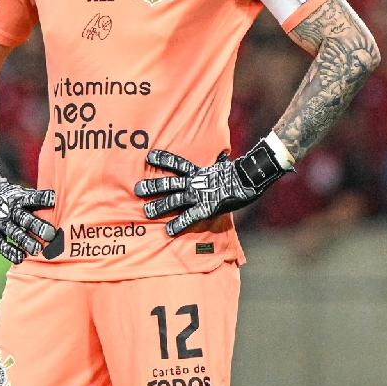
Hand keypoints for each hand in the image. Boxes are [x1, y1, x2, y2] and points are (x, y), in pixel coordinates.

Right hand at [0, 155, 57, 263]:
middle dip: (37, 226)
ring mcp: (1, 222)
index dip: (42, 198)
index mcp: (19, 199)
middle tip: (50, 234)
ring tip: (37, 250)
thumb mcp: (22, 193)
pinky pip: (1, 244)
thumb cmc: (12, 198)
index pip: (32, 198)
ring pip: (14, 232)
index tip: (53, 200)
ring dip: (25, 241)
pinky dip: (10, 252)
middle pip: (24, 218)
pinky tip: (20, 259)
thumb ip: (37, 200)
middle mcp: (10, 210)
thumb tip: (61, 202)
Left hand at [133, 140, 289, 236]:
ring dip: (159, 206)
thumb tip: (220, 154)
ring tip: (145, 212)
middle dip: (152, 186)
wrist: (250, 180)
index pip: (176, 164)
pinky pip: (190, 217)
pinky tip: (168, 231)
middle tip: (136, 189)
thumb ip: (216, 163)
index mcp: (198, 172)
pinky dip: (179, 224)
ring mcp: (200, 195)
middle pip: (169, 183)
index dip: (162, 159)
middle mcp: (195, 182)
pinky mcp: (207, 207)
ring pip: (174, 200)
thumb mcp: (223, 165)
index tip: (148, 156)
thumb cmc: (238, 174)